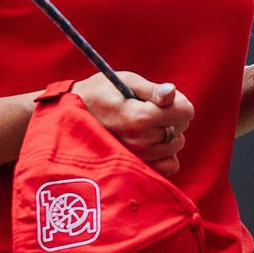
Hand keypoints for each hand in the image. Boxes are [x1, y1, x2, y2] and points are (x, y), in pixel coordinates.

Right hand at [73, 72, 195, 176]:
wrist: (69, 119)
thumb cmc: (97, 94)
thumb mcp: (124, 82)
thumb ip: (152, 90)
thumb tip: (172, 92)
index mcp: (139, 117)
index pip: (185, 112)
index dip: (179, 101)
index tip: (164, 98)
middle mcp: (140, 141)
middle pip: (181, 128)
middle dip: (172, 116)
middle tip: (149, 109)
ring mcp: (138, 158)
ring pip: (175, 146)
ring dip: (167, 135)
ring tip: (144, 126)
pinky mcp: (136, 170)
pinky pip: (169, 165)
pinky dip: (166, 154)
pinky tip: (150, 143)